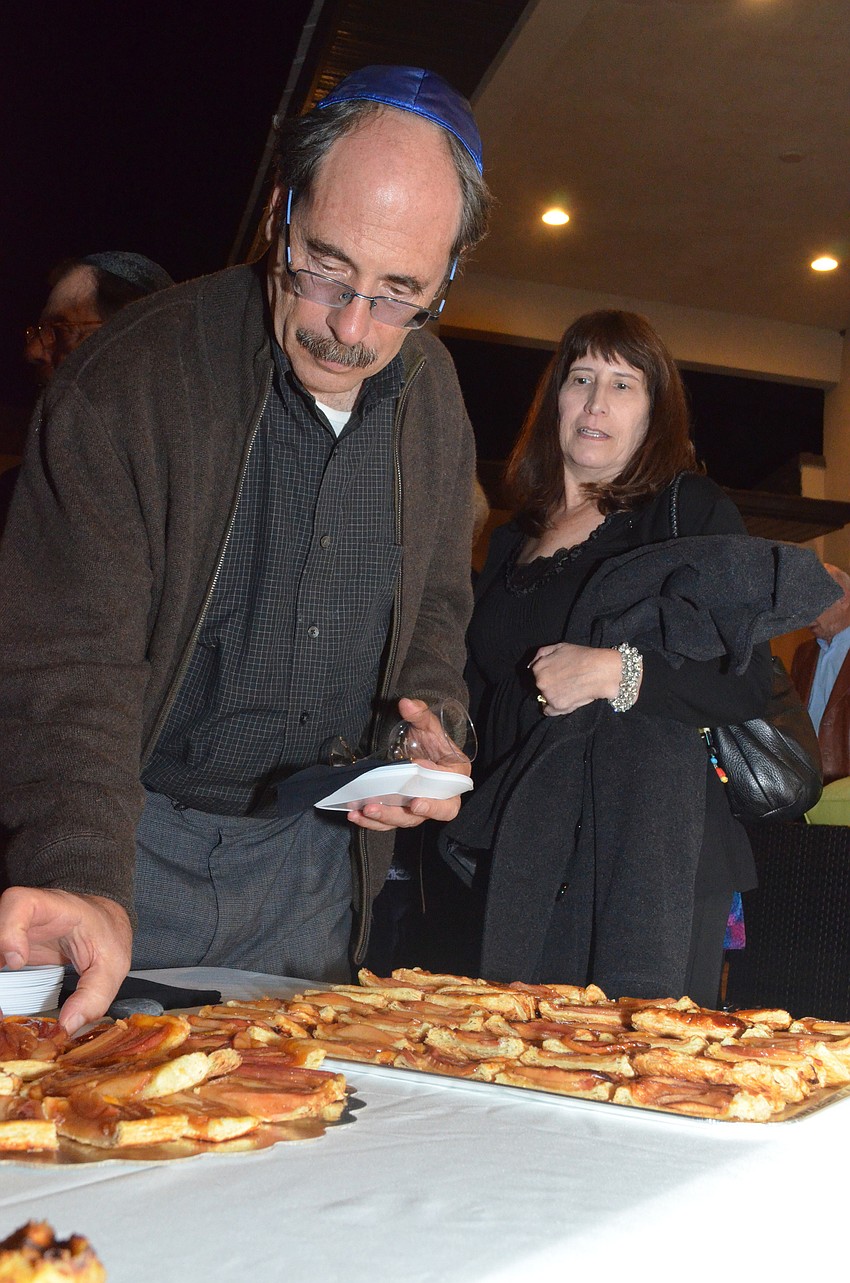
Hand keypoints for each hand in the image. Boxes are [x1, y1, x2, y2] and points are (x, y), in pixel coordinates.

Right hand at [0, 887, 131, 1033]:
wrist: (102, 921)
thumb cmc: (105, 933)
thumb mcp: (112, 964)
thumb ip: (94, 994)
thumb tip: (68, 1026)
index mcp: (54, 908)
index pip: (20, 902)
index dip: (9, 929)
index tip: (17, 961)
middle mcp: (26, 916)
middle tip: (4, 1002)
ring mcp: (12, 931)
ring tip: (3, 1011)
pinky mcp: (6, 948)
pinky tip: (3, 1009)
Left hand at [347, 697, 470, 832]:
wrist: (424, 752)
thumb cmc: (433, 742)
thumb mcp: (429, 726)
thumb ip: (420, 715)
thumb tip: (406, 703)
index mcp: (453, 780)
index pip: (447, 794)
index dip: (433, 800)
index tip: (416, 791)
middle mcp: (439, 799)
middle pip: (424, 816)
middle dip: (401, 813)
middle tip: (379, 807)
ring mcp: (419, 809)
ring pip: (403, 821)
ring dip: (382, 818)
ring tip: (362, 810)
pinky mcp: (401, 812)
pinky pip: (388, 822)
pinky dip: (371, 822)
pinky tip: (354, 815)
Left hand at [530, 642, 623, 715]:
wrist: (601, 670)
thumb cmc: (583, 656)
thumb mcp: (559, 647)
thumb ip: (541, 654)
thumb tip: (530, 665)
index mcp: (538, 668)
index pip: (536, 674)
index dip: (548, 673)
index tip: (559, 673)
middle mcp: (540, 682)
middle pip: (540, 686)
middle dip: (550, 684)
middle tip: (566, 680)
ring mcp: (548, 696)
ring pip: (545, 698)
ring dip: (554, 695)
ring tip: (570, 688)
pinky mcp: (558, 706)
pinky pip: (549, 711)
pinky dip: (554, 709)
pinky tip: (565, 700)